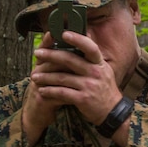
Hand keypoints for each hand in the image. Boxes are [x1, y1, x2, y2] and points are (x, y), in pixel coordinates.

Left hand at [22, 31, 123, 145]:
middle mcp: (95, 72)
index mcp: (99, 63)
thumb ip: (92, 58)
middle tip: (37, 54)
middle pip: (69, 60)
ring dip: (46, 77)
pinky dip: (50, 92)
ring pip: (62, 78)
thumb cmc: (104, 89)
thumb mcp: (103, 71)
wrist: (113, 112)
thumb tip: (83, 36)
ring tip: (34, 76)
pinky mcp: (83, 99)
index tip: (63, 34)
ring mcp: (89, 86)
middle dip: (51, 55)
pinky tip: (42, 91)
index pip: (90, 47)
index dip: (77, 39)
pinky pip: (62, 93)